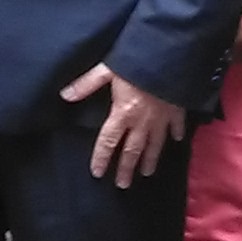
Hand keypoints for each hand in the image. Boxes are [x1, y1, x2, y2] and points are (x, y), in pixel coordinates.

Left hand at [60, 63, 185, 185]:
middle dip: (126, 168)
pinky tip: (177, 141)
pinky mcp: (177, 110)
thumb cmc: (135, 62)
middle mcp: (141, 122)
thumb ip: (86, 84)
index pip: (108, 141)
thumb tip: (64, 95)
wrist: (168, 55)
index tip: (98, 173)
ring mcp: (161, 119)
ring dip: (150, 160)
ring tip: (147, 173)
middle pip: (132, 150)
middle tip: (123, 185)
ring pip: (155, 145)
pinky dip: (176, 134)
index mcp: (122, 113)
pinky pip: (177, 126)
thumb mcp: (107, 69)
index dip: (102, 158)